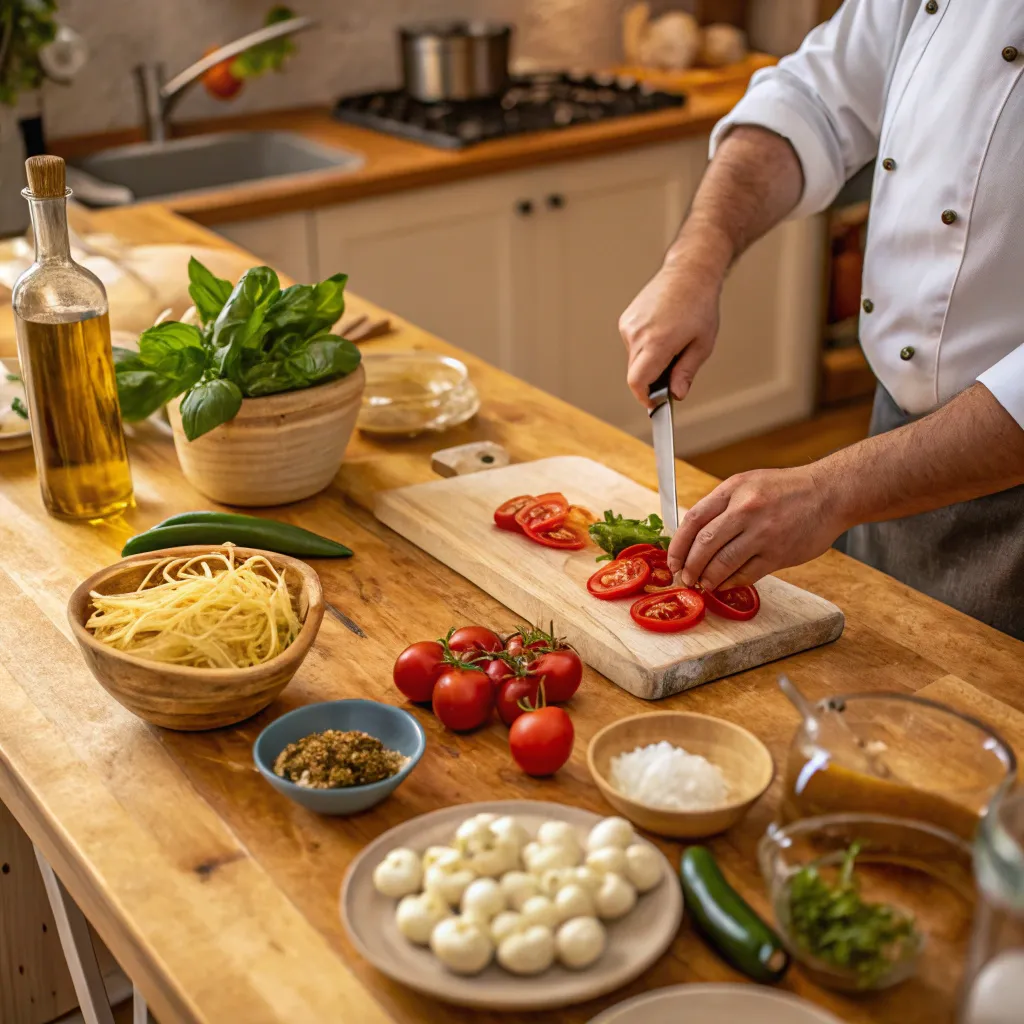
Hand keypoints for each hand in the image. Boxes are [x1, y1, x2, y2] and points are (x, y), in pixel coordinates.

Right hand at [618, 246, 723, 406]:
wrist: (688, 272)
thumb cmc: (700, 306)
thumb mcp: (702, 344)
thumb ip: (686, 372)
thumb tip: (676, 395)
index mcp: (657, 342)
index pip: (637, 382)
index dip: (645, 397)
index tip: (654, 403)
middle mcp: (637, 334)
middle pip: (635, 373)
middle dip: (652, 379)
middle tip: (673, 372)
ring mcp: (629, 325)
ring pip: (633, 359)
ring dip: (649, 361)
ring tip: (671, 343)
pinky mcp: (626, 319)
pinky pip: (632, 344)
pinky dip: (644, 347)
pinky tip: (662, 332)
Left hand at [667, 466, 847, 589]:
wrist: (830, 493)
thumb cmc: (786, 490)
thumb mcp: (747, 484)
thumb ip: (721, 506)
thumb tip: (693, 537)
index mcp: (733, 490)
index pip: (693, 520)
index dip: (678, 545)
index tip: (673, 560)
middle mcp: (746, 510)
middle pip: (704, 544)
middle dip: (689, 566)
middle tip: (685, 578)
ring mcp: (764, 533)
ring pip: (723, 563)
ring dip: (708, 578)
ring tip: (703, 584)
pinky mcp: (780, 554)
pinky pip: (747, 574)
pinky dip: (731, 582)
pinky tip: (724, 584)